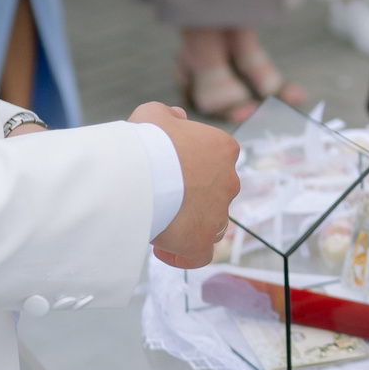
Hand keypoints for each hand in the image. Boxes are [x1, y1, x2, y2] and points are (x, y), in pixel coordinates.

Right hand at [134, 101, 241, 268]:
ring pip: (213, 223)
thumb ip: (170, 115)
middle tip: (160, 197)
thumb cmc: (145, 140)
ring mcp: (218, 213)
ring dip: (191, 224)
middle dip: (192, 196)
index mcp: (223, 149)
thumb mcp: (154, 114)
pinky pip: (200, 254)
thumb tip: (178, 118)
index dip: (192, 168)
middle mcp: (229, 181)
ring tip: (161, 222)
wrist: (139, 171)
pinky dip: (185, 255)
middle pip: (215, 193)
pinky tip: (162, 249)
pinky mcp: (202, 240)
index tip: (168, 173)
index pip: (215, 161)